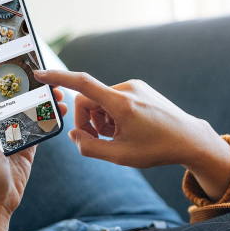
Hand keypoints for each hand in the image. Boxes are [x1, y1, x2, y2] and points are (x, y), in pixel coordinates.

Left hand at [0, 77, 66, 230]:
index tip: (19, 60)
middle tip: (47, 75)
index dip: (5, 75)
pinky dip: (51, 117)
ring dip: (45, 99)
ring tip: (58, 91)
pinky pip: (42, 126)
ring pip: (32, 109)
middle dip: (32, 85)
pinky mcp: (29, 146)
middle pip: (17, 97)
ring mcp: (16, 134)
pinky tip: (61, 109)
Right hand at [34, 70, 229, 199]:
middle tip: (98, 142)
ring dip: (102, 121)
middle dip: (87, 122)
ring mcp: (135, 87)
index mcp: (121, 103)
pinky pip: (114, 99)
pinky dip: (113, 115)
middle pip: (89, 101)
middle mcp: (127, 89)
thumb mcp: (121, 156)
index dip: (58, 78)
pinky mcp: (140, 89)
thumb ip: (90, 147)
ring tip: (118, 138)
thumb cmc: (158, 149)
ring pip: (101, 102)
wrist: (190, 139)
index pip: (82, 84)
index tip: (39, 74)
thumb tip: (73, 136)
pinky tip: (127, 130)